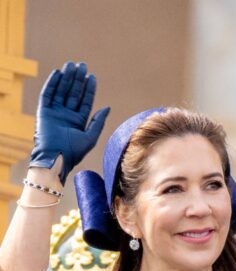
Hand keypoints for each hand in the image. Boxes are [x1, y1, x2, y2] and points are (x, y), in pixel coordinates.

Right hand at [29, 62, 109, 183]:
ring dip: (66, 78)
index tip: (92, 76)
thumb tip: (107, 107)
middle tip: (82, 65)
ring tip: (71, 65)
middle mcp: (67, 115)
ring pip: (61, 91)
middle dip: (78, 79)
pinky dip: (52, 83)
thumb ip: (98, 122)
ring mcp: (55, 112)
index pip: (85, 101)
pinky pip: (48, 94)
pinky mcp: (44, 111)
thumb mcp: (91, 136)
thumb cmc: (74, 151)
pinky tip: (58, 73)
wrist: (56, 157)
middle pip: (73, 93)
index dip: (89, 89)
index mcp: (79, 121)